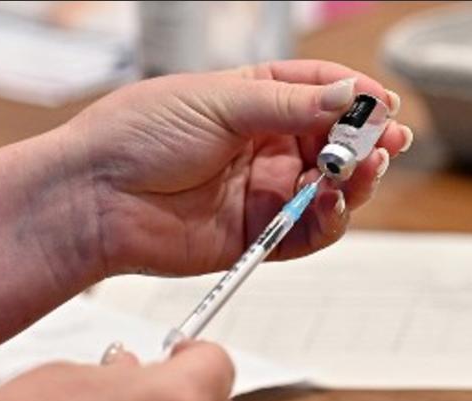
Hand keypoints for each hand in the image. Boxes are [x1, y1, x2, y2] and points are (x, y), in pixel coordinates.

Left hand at [61, 60, 413, 276]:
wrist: (92, 197)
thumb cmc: (134, 136)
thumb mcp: (216, 101)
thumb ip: (288, 104)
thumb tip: (350, 95)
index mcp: (249, 101)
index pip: (320, 93)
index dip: (354, 99)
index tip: (379, 106)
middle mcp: (258, 147)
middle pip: (333, 145)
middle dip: (362, 143)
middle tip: (377, 145)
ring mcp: (256, 193)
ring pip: (328, 190)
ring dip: (354, 181)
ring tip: (356, 171)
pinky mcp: (250, 237)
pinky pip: (306, 233)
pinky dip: (328, 219)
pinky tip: (330, 202)